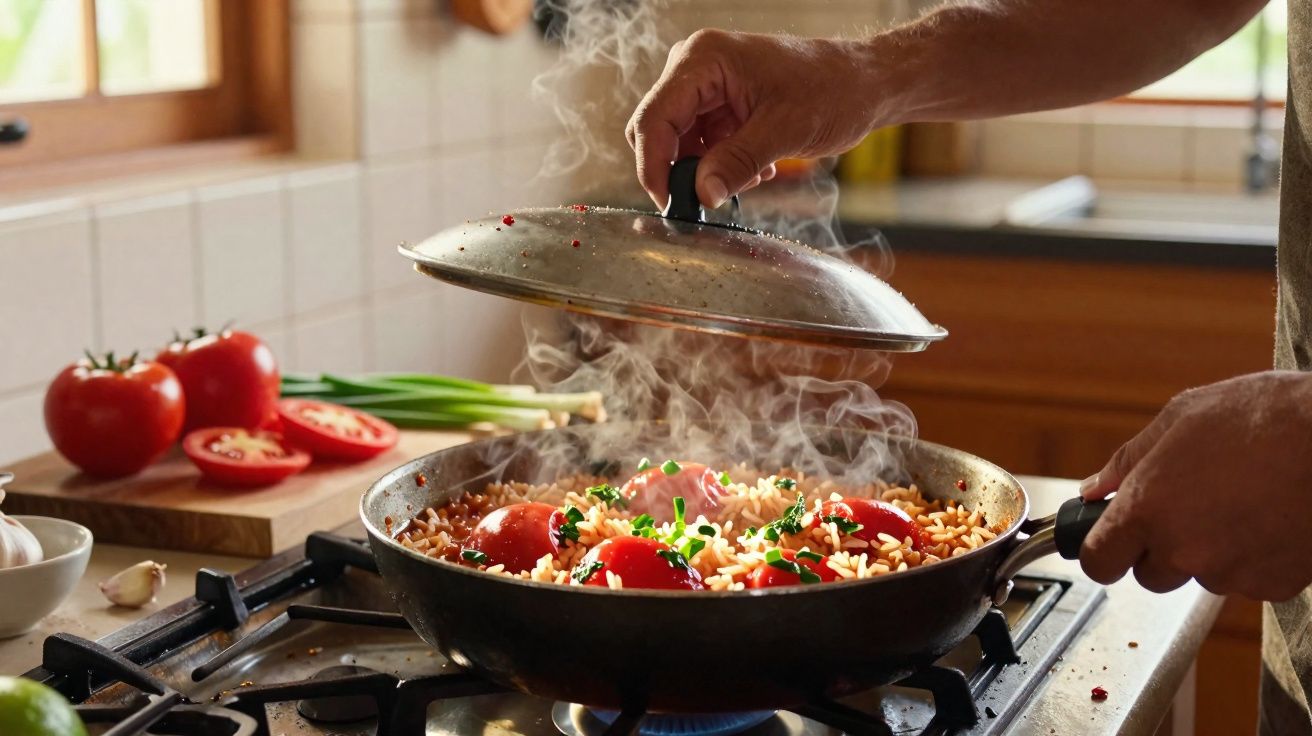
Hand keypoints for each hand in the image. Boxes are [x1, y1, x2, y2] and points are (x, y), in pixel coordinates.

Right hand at [626, 29, 886, 208]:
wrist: (863, 83)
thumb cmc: (833, 90)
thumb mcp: (783, 131)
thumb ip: (737, 162)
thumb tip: (701, 195)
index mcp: (704, 60)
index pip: (654, 118)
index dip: (653, 166)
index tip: (668, 204)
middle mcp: (696, 67)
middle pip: (658, 130)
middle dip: (679, 171)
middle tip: (706, 201)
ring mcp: (706, 86)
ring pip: (678, 143)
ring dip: (705, 171)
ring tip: (750, 177)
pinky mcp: (719, 105)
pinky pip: (701, 145)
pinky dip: (720, 165)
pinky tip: (755, 169)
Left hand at [1079, 371, 1311, 599]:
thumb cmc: (1265, 416)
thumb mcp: (1181, 417)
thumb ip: (1128, 460)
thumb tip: (1095, 489)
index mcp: (1147, 508)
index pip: (1099, 562)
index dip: (1103, 550)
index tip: (1111, 540)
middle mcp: (1183, 549)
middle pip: (1151, 575)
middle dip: (1162, 548)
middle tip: (1191, 505)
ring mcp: (1231, 573)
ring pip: (1203, 574)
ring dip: (1212, 550)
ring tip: (1241, 499)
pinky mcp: (1274, 585)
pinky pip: (1248, 579)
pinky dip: (1254, 557)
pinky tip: (1269, 516)